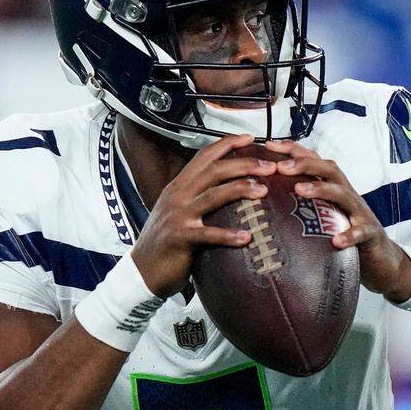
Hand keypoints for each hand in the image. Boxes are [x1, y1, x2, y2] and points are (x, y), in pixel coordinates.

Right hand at [130, 135, 276, 296]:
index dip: (228, 144)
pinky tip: (247, 237)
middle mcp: (177, 196)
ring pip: (213, 195)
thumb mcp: (177, 211)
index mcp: (178, 186)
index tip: (251, 138)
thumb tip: (227, 188)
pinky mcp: (180, 238)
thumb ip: (197, 197)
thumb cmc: (165, 243)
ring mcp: (177, 216)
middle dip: (244, 164)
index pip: (204, 156)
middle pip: (214, 170)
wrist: (141, 271)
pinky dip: (228, 235)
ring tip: (263, 191)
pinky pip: (208, 234)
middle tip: (269, 166)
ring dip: (240, 189)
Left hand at [264, 140, 410, 302]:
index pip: (315, 160)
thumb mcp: (324, 212)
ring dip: (320, 189)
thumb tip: (267, 196)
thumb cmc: (346, 230)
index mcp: (333, 187)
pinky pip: (360, 231)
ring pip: (342, 193)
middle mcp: (347, 194)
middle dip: (304, 163)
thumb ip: (303, 202)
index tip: (269, 146)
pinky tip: (336, 241)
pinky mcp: (370, 233)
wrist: (380, 254)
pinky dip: (349, 235)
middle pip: (329, 169)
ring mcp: (360, 212)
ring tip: (299, 190)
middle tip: (280, 167)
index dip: (293, 150)